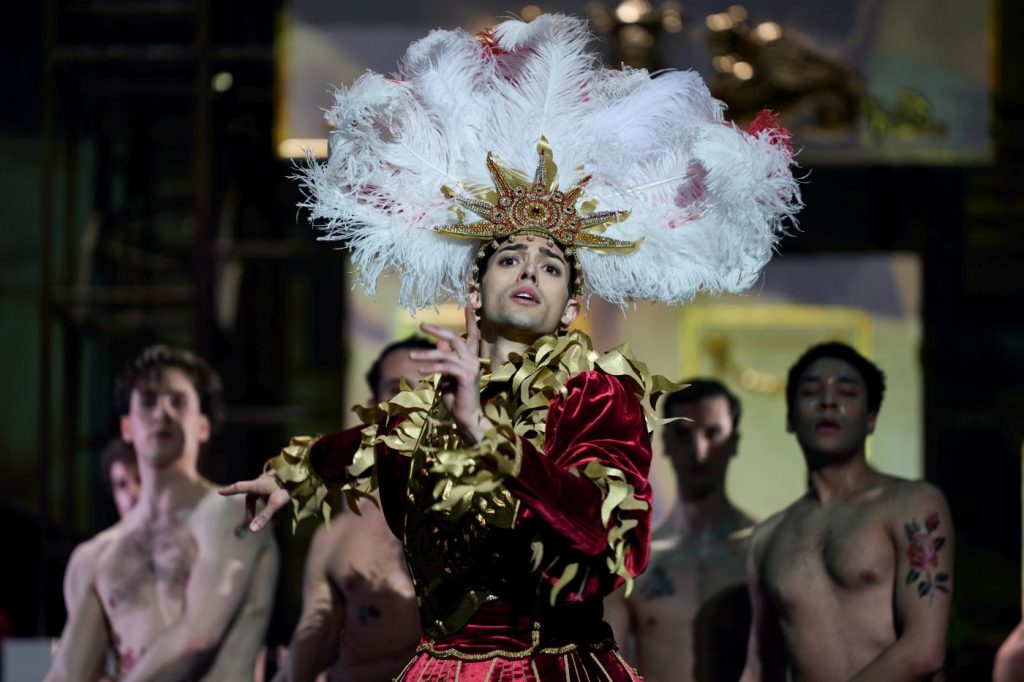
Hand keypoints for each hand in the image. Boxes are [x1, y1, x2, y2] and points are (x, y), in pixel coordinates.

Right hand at [218, 473, 291, 531]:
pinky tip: (284, 516)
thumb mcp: (276, 503)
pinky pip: (274, 496)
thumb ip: (264, 517)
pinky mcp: (282, 483)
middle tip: (252, 521)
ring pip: (265, 498)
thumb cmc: (288, 486)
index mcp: (258, 484)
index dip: (230, 490)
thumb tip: (252, 530)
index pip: (239, 487)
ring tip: (276, 523)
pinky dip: (277, 507)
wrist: (306, 473)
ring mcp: (272, 482)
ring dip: (269, 511)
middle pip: (252, 497)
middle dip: (253, 510)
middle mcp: (263, 482)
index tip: (220, 492)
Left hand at [412, 305, 491, 442]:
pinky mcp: (466, 377)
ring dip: (426, 355)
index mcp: (472, 358)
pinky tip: (421, 372)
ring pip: (446, 354)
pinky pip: (445, 367)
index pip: (473, 334)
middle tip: (421, 325)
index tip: (468, 303)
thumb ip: (445, 360)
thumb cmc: (456, 397)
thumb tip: (438, 345)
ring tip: (411, 357)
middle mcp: (474, 360)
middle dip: (438, 331)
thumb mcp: (447, 376)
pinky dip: (432, 368)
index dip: (470, 319)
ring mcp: (472, 368)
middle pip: (456, 338)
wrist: (467, 417)